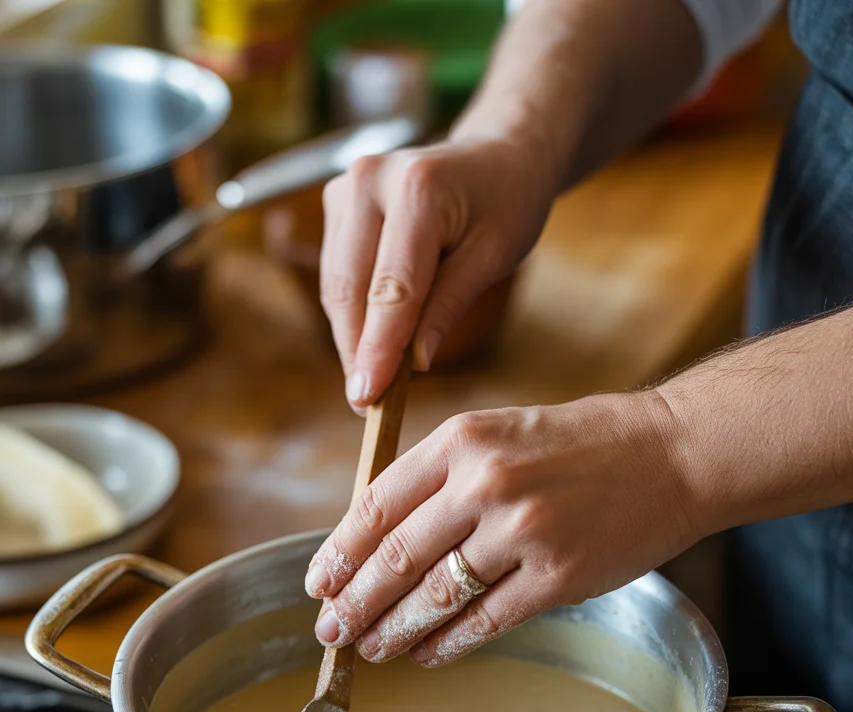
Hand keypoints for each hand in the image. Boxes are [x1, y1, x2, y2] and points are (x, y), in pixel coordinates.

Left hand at [304, 391, 696, 665]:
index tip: (320, 582)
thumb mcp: (502, 433)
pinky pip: (485, 621)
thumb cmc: (586, 444)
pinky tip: (426, 655)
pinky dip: (448, 644)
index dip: (340, 553)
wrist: (675, 454)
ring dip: (395, 629)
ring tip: (369, 649)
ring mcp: (523, 532)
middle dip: (355, 602)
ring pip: (436, 596)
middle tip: (330, 630)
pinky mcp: (558, 577)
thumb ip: (443, 477)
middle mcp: (486, 483)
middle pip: (396, 558)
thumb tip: (382, 537)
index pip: (377, 505)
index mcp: (463, 441)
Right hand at [319, 137, 554, 412]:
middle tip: (367, 406)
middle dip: (357, 352)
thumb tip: (414, 365)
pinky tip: (369, 347)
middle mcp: (369, 180)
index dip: (378, 349)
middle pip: (350, 289)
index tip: (368, 399)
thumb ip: (449, 306)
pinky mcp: (337, 202)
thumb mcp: (493, 257)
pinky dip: (350, 315)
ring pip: (335, 286)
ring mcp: (346, 187)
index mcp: (418, 188)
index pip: (391, 288)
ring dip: (349, 338)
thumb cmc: (506, 203)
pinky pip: (336, 274)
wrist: (497, 153)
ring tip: (370, 385)